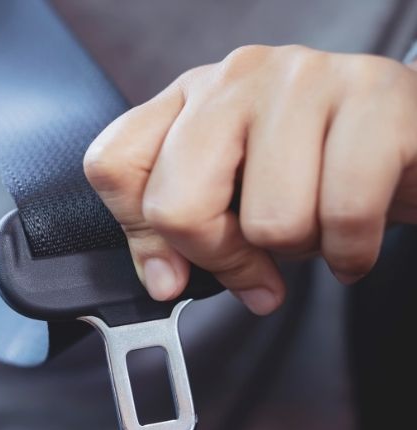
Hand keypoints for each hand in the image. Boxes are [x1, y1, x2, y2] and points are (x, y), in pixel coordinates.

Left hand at [84, 44, 416, 314]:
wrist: (413, 140)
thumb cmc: (316, 171)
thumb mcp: (233, 197)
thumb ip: (183, 233)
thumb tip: (164, 282)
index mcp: (188, 99)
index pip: (113, 165)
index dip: (139, 235)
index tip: (176, 267)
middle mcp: (235, 78)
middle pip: (176, 205)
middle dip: (221, 255)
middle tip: (257, 257)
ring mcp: (303, 79)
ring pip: (267, 222)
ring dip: (299, 250)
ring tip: (317, 223)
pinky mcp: (376, 97)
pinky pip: (342, 215)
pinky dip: (351, 253)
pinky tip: (354, 241)